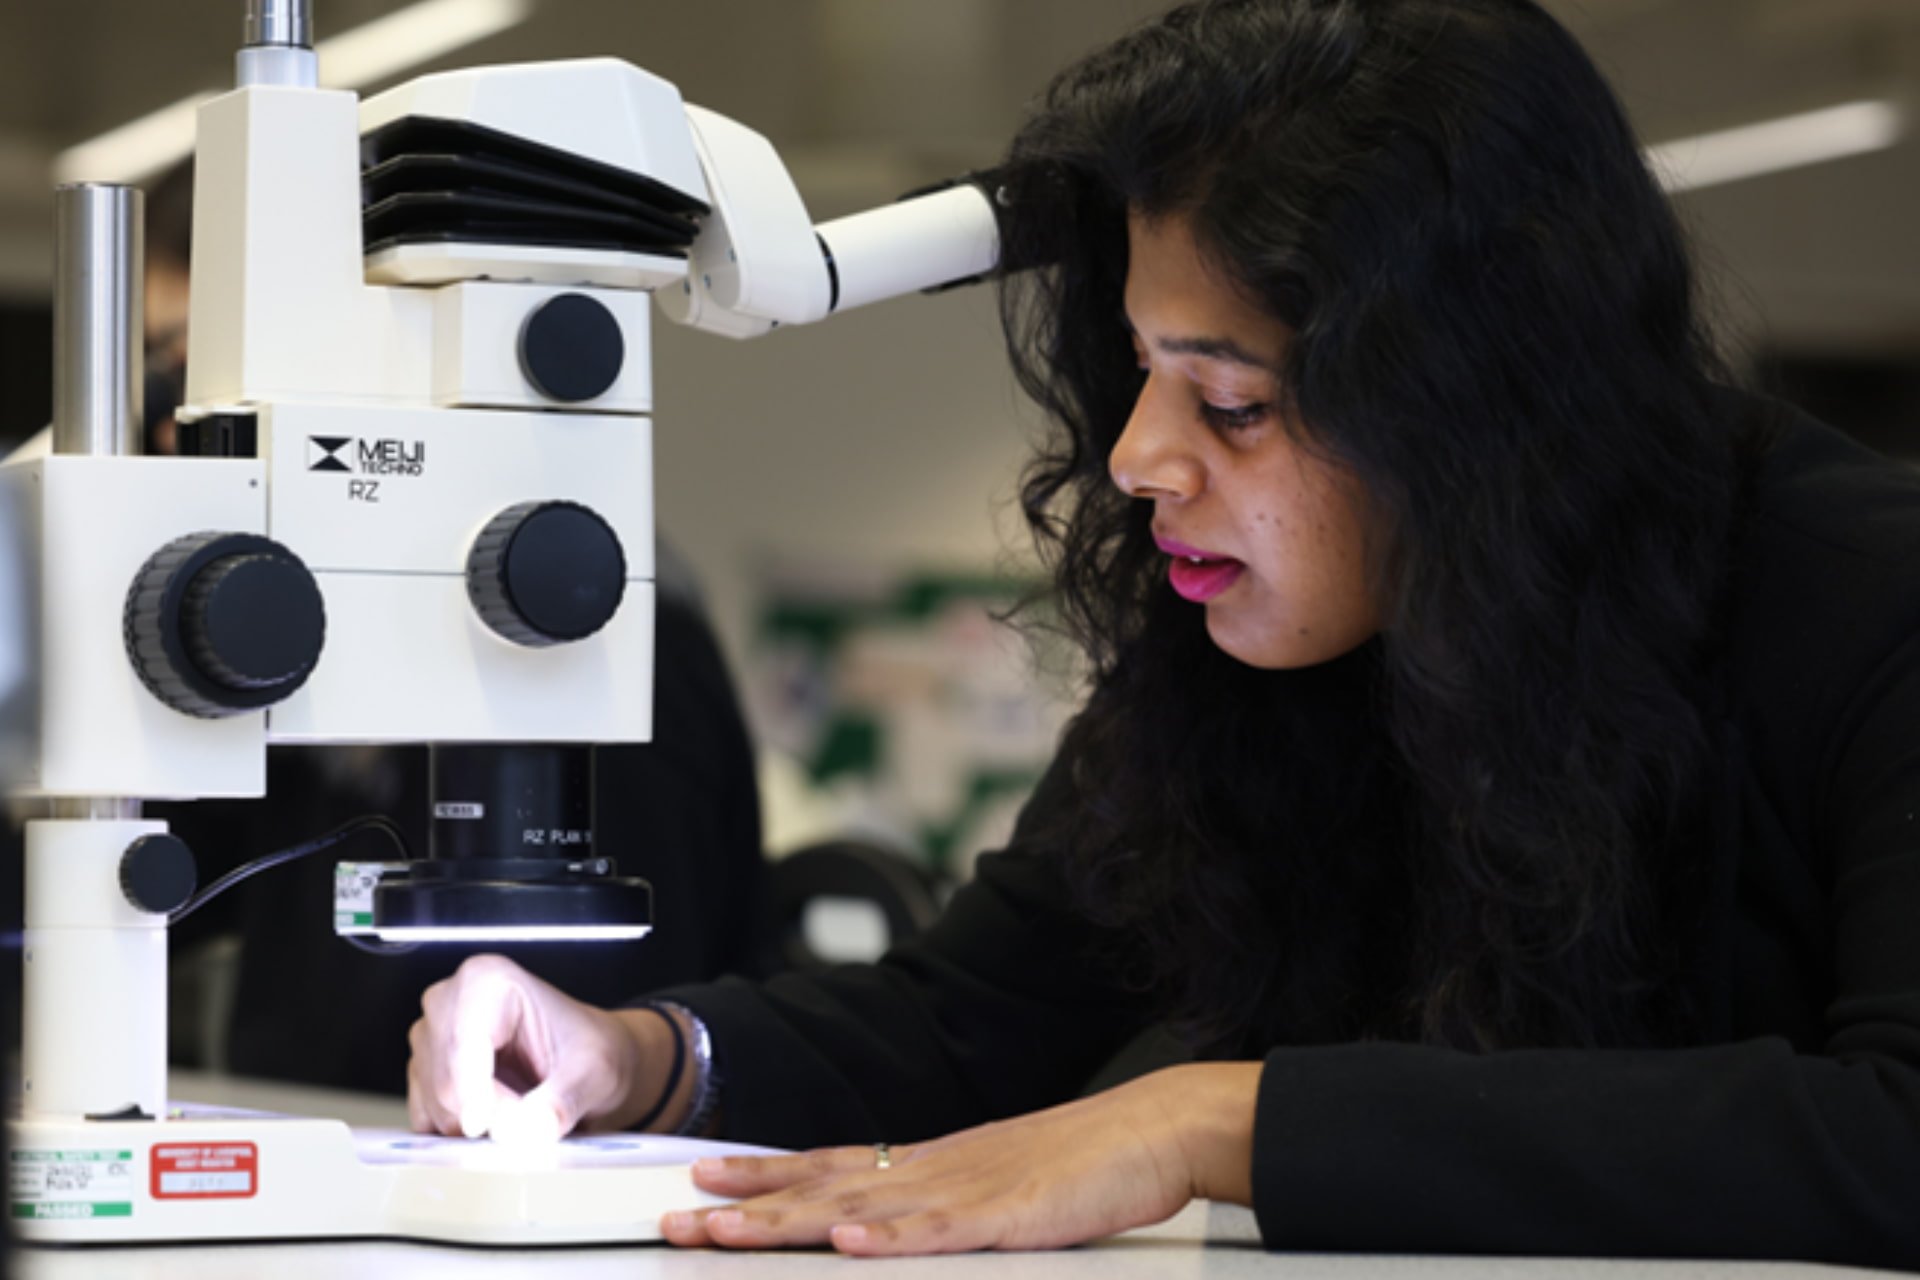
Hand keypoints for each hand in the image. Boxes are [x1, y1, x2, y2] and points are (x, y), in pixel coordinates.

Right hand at [406, 954, 674, 1140]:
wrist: (585, 1065)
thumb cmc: (590, 1052)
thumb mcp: (594, 1074)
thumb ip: (563, 1101)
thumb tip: (532, 1129)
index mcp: (488, 979)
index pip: (466, 1044)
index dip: (475, 1092)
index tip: (484, 1127)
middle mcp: (449, 1002)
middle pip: (447, 1080)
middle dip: (488, 1114)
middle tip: (533, 1120)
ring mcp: (430, 1038)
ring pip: (435, 1105)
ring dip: (477, 1127)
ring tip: (522, 1109)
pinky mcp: (423, 1074)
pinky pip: (424, 1119)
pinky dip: (458, 1134)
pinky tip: (495, 1119)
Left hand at [660, 1062, 1259, 1255]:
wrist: (1152, 1129)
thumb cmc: (1082, 1163)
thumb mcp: (996, 1185)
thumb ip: (941, 1204)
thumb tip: (885, 1223)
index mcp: (930, 1164)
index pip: (828, 1167)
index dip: (762, 1175)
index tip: (704, 1180)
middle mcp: (933, 1171)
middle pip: (823, 1191)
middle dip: (745, 1209)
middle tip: (678, 1220)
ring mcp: (967, 1191)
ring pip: (861, 1211)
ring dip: (789, 1223)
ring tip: (728, 1232)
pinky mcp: (1010, 1218)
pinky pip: (940, 1233)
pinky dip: (890, 1240)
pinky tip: (849, 1244)